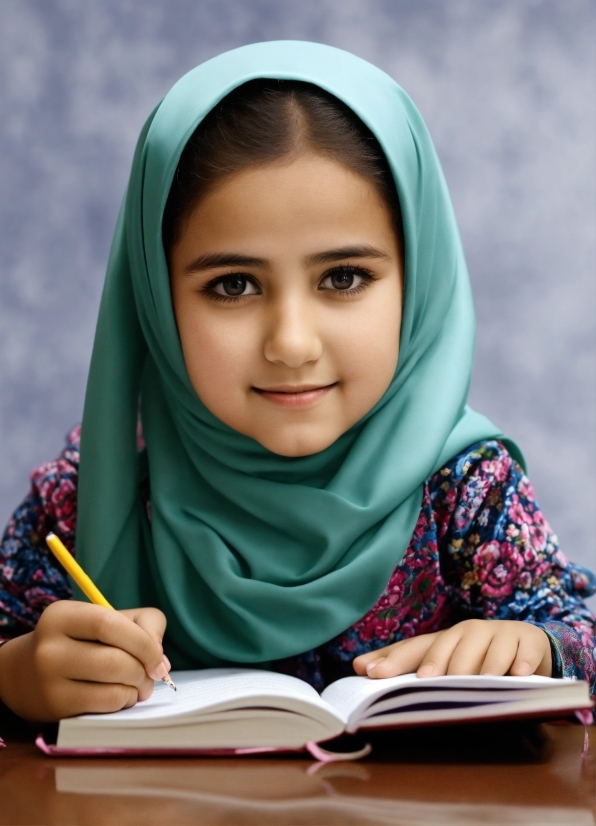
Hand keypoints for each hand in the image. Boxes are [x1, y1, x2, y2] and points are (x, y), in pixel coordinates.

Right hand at [0, 600, 168, 721]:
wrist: (28, 673)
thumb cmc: (82, 640)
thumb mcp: (108, 618)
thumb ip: (144, 623)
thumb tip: (160, 660)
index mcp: (62, 615)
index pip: (109, 625)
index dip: (143, 643)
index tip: (159, 659)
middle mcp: (49, 647)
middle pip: (115, 660)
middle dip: (144, 670)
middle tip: (152, 675)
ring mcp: (49, 680)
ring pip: (112, 687)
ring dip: (138, 688)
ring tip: (139, 685)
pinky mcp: (55, 708)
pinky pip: (105, 706)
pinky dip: (125, 701)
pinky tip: (123, 696)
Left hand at [353, 619, 552, 679]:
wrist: (525, 642)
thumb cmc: (475, 655)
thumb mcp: (443, 659)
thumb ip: (404, 664)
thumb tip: (357, 667)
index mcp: (444, 638)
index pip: (415, 648)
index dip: (394, 660)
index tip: (372, 673)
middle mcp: (469, 632)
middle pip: (452, 646)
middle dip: (439, 663)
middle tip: (428, 681)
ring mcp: (500, 635)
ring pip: (489, 650)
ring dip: (483, 667)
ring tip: (477, 683)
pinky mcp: (528, 642)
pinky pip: (524, 653)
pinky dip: (522, 664)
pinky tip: (520, 674)